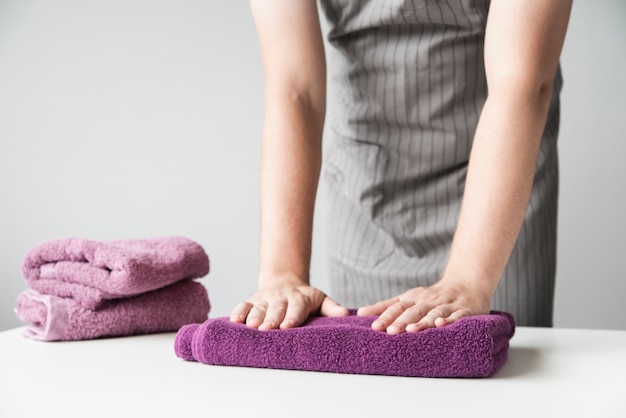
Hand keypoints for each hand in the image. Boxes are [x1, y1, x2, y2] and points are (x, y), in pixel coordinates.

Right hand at [230, 275, 348, 329]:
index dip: (292, 318)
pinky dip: (238, 312)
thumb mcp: (321, 300)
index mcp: (299, 299)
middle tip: (266, 329)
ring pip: (258, 308)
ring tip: (250, 326)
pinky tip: (233, 320)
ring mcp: (265, 299)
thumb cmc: (305, 299)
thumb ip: (331, 308)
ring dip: (253, 317)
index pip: (296, 309)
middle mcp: (281, 298)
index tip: (287, 327)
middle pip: (276, 310)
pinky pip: (243, 305)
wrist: (284, 282)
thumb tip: (345, 314)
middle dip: (271, 319)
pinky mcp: (252, 300)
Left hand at [357, 278, 491, 333]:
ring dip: (422, 322)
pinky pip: (456, 316)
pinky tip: (441, 325)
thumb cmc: (431, 296)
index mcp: (413, 299)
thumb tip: (359, 313)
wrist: (466, 284)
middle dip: (402, 321)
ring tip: (411, 330)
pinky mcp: (464, 310)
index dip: (387, 316)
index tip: (375, 327)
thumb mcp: (407, 298)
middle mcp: (428, 301)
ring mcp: (446, 305)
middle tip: (390, 332)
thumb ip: (385, 306)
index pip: (398, 307)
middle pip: (413, 311)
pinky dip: (449, 320)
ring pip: (433, 313)